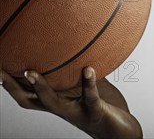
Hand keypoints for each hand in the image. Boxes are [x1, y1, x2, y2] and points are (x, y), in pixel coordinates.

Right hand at [0, 67, 142, 138]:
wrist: (120, 132)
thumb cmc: (101, 107)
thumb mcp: (86, 87)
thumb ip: (78, 71)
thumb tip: (74, 44)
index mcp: (58, 102)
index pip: (28, 94)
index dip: (11, 84)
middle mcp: (62, 109)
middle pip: (30, 101)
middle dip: (13, 87)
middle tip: (1, 72)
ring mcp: (76, 112)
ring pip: (52, 103)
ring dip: (41, 88)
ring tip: (31, 72)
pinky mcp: (95, 112)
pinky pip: (90, 97)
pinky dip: (89, 83)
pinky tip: (88, 69)